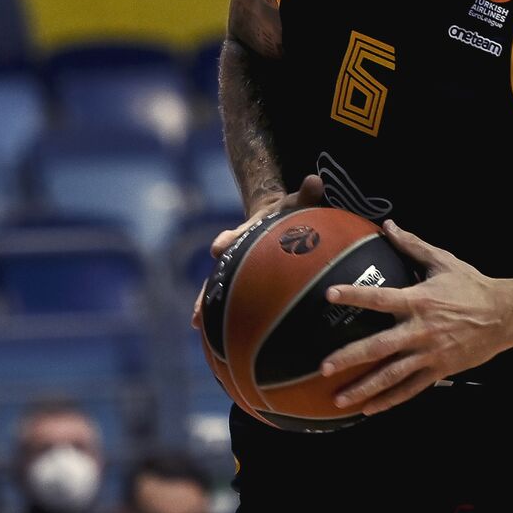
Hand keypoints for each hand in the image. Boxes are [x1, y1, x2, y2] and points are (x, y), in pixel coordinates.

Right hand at [191, 174, 324, 329]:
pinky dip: (222, 313)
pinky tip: (212, 332)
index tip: (217, 248)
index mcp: (249, 230)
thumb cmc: (289, 211)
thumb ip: (307, 194)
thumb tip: (315, 180)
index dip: (227, 239)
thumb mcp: (297, 202)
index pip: (236, 234)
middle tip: (199, 303)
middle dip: (209, 284)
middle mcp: (236, 249)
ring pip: (217, 285)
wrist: (274, 215)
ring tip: (196, 323)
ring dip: (206, 303)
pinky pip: (230, 297)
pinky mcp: (241, 279)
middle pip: (219, 268)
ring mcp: (236, 266)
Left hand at [318, 220, 512, 415]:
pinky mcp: (439, 370)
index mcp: (419, 301)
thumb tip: (389, 226)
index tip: (329, 294)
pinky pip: (411, 389)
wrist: (506, 314)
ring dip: (364, 387)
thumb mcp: (444, 261)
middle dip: (350, 357)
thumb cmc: (472, 286)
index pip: (380, 297)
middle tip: (324, 367)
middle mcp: (421, 330)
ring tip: (338, 398)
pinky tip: (369, 409)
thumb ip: (413, 245)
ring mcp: (430, 353)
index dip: (355, 295)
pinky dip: (389, 400)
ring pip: (391, 375)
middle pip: (379, 346)